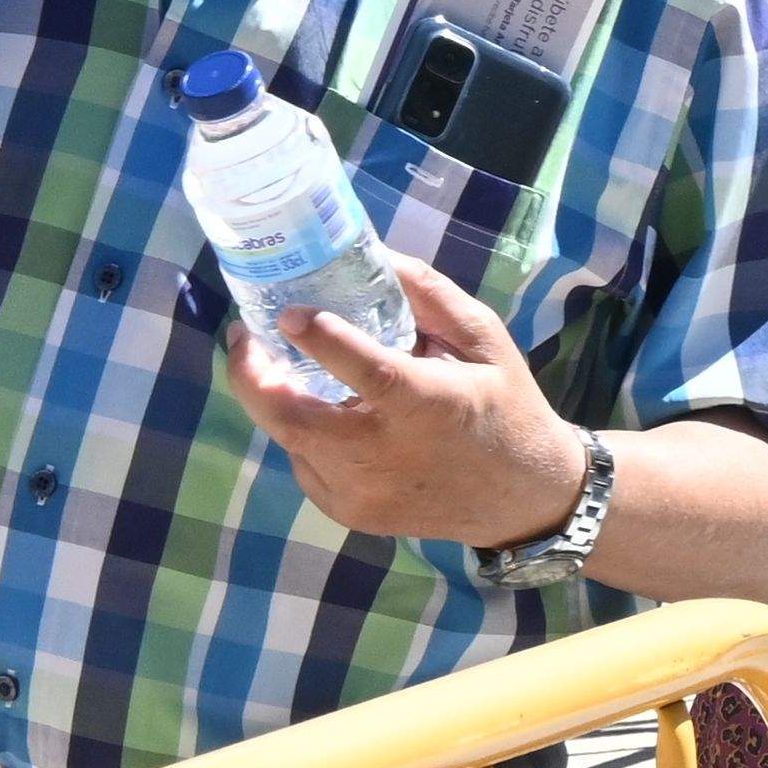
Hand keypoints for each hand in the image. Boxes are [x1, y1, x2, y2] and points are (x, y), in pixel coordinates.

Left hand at [224, 250, 597, 549]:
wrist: (522, 499)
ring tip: (274, 368)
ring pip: (291, 439)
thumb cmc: (507, 407)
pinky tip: (324, 416)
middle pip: (293, 418)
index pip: (368, 372)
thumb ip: (432, 298)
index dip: (323, 342)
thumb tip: (379, 256)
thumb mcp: (487, 342)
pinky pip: (305, 465)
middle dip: (252, 378)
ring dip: (277, 401)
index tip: (288, 313)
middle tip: (245, 339)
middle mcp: (387, 454)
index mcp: (430, 404)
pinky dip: (303, 435)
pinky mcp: (348, 511)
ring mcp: (362, 490)